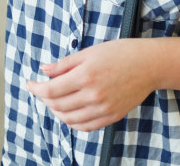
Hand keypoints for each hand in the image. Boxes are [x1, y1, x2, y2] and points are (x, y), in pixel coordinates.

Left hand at [24, 39, 155, 131]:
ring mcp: (103, 108)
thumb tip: (44, 70)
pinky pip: (85, 126)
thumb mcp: (89, 52)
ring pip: (69, 119)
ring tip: (54, 102)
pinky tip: (69, 113)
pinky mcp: (111, 116)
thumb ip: (64, 64)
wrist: (149, 64)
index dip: (36, 89)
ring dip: (56, 112)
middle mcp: (93, 95)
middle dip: (44, 99)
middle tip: (42, 90)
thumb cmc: (120, 53)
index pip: (51, 90)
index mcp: (85, 76)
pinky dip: (72, 122)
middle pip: (57, 106)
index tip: (30, 84)